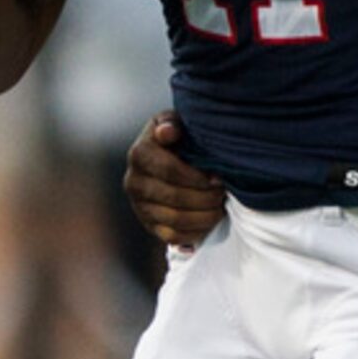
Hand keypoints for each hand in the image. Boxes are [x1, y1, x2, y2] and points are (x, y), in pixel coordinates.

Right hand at [124, 110, 224, 250]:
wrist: (168, 159)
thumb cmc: (179, 138)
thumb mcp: (175, 123)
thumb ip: (172, 123)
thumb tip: (168, 131)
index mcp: (140, 154)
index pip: (169, 170)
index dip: (197, 177)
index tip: (218, 177)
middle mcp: (133, 181)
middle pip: (174, 197)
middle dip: (205, 197)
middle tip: (224, 193)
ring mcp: (139, 205)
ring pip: (175, 219)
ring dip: (205, 216)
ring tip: (221, 206)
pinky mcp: (148, 224)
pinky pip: (172, 235)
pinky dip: (195, 231)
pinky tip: (210, 221)